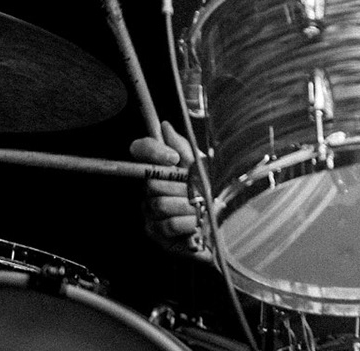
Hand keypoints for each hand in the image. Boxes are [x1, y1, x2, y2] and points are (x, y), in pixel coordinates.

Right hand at [131, 131, 207, 256]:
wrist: (219, 226)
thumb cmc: (209, 195)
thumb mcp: (201, 168)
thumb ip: (183, 149)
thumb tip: (164, 126)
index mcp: (160, 169)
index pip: (140, 149)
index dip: (152, 150)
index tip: (173, 158)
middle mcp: (149, 189)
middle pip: (152, 183)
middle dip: (181, 188)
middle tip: (198, 193)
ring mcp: (149, 211)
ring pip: (161, 204)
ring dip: (187, 208)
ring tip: (200, 211)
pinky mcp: (155, 232)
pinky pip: (169, 224)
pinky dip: (187, 223)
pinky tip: (196, 224)